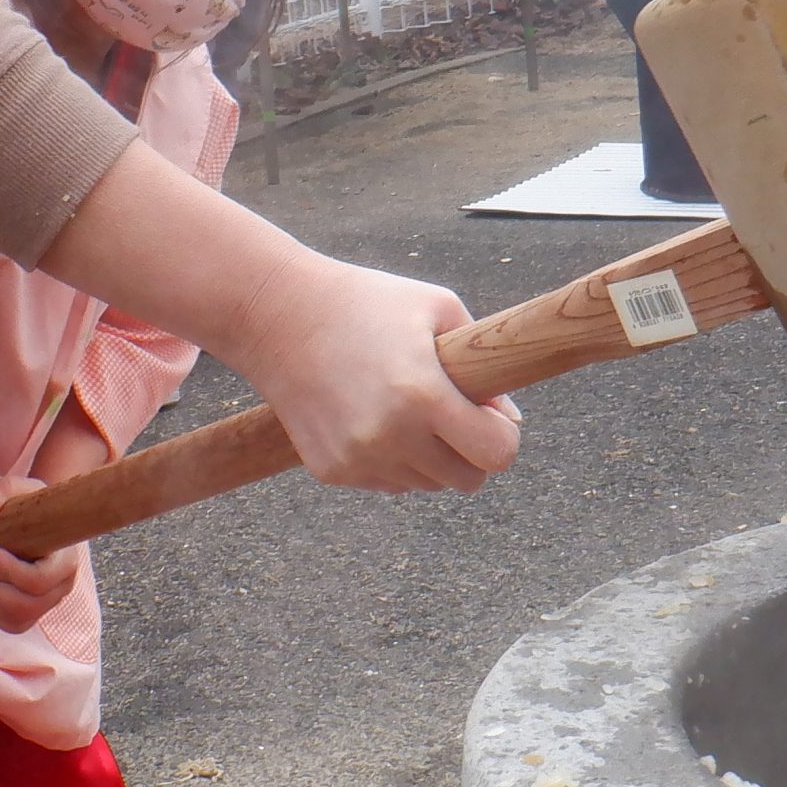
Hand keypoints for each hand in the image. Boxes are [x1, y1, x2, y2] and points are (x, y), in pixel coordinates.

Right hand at [232, 252, 521, 493]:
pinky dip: (392, 459)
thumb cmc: (365, 302)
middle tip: (452, 413)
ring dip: (430, 456)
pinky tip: (371, 415)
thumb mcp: (437, 308)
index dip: (502, 435)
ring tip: (405, 407)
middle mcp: (390, 437)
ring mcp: (358, 460)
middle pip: (466, 480)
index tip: (489, 413)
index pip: (496, 455)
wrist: (276, 315)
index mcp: (422, 395)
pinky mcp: (332, 471)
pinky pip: (387, 483)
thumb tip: (509, 420)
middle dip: (470, 450)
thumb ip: (484, 365)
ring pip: (426, 485)